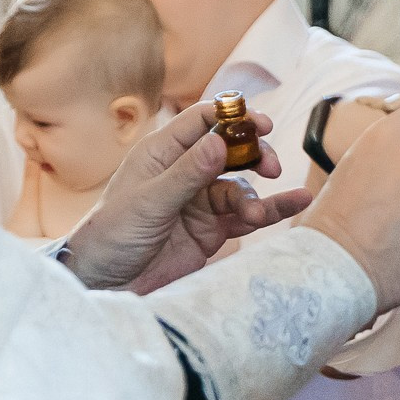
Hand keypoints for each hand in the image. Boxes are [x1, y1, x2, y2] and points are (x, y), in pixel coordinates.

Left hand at [65, 101, 310, 292]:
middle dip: (254, 155)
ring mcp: (199, 201)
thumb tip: (220, 142)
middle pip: (230, 150)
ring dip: (254, 197)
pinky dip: (269, 210)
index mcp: (162, 153)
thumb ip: (186, 174)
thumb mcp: (148, 203)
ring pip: (239, 186)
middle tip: (270, 167)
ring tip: (256, 216)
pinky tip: (295, 203)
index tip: (261, 124)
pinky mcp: (210, 229)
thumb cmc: (111, 235)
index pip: (202, 121)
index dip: (233, 117)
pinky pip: (245, 215)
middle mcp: (184, 172)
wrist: (104, 283)